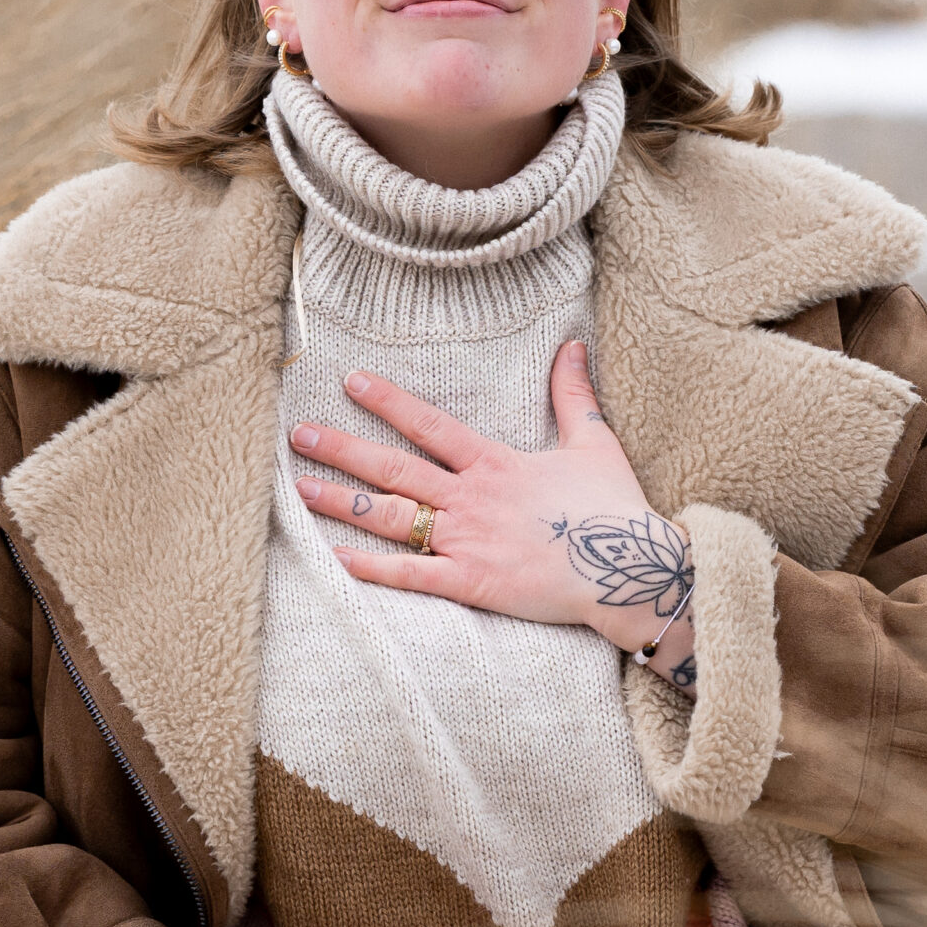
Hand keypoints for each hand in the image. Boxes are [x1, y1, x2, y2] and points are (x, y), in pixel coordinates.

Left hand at [288, 340, 695, 673]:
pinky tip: (335, 558)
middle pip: (394, 468)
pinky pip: (412, 575)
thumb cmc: (612, 508)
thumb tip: (572, 345)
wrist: (628, 568)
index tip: (350, 381)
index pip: (429, 424)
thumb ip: (573, 394)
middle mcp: (471, 497)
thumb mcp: (593, 441)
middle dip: (343, 448)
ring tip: (300, 488)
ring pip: (391, 516)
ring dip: (343, 502)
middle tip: (299, 434)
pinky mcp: (471, 582)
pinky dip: (372, 569)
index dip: (388, 401)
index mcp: (494, 462)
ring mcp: (467, 540)